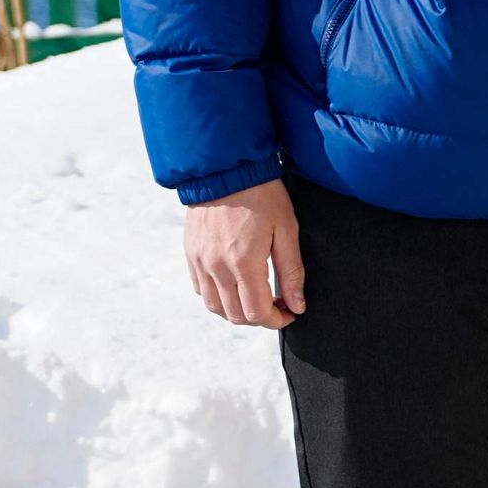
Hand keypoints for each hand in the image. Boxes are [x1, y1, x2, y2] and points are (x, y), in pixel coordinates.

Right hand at [183, 179, 306, 328]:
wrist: (226, 167)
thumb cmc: (261, 195)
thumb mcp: (286, 230)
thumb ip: (291, 271)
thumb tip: (297, 305)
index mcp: (243, 262)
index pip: (257, 312)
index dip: (276, 320)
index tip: (289, 312)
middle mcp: (217, 267)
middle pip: (235, 315)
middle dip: (259, 318)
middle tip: (276, 306)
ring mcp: (200, 261)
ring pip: (214, 307)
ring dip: (237, 311)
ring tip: (255, 297)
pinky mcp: (190, 253)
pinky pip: (200, 289)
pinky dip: (217, 296)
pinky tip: (234, 285)